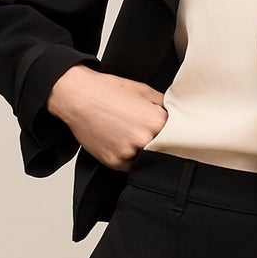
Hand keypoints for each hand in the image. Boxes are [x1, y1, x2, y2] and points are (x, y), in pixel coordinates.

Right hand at [46, 63, 166, 169]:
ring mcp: (128, 152)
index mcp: (156, 121)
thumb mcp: (144, 90)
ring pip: (146, 160)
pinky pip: (130, 167)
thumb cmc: (108, 91)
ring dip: (142, 152)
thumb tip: (178, 115)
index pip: (177, 136)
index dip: (173, 134)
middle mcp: (144, 139)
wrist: (78, 96)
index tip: (168, 133)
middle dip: (158, 143)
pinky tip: (120, 142)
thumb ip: (164, 105)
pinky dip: (128, 158)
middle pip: (162, 150)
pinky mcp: (114, 162)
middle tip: (145, 132)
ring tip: (129, 135)